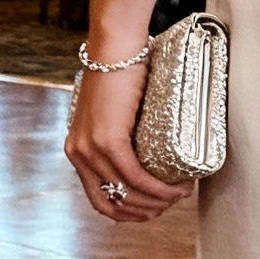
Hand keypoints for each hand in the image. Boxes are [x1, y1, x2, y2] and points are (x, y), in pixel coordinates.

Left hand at [65, 59, 193, 222]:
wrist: (115, 46)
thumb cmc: (121, 71)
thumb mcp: (113, 110)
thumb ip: (120, 129)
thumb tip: (150, 142)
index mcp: (76, 150)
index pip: (99, 198)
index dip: (128, 212)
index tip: (154, 209)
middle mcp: (78, 154)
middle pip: (112, 203)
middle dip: (146, 212)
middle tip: (173, 203)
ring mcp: (91, 149)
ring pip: (128, 193)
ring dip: (158, 201)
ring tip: (182, 193)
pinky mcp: (108, 141)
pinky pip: (135, 177)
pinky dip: (158, 188)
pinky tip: (176, 188)